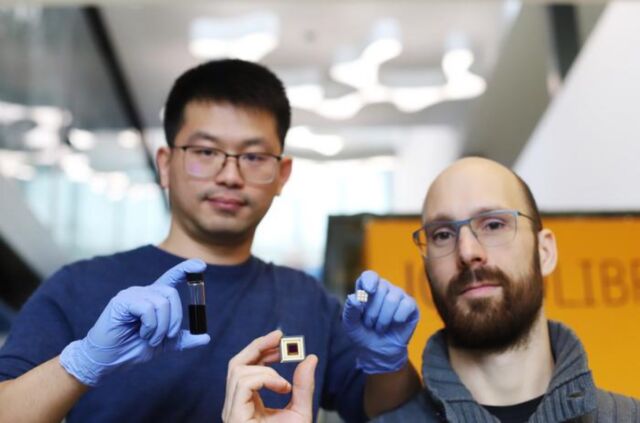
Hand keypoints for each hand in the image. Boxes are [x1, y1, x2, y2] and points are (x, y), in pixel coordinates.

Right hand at [59, 259, 210, 385]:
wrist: (110, 361)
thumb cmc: (132, 348)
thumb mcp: (164, 344)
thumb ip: (183, 339)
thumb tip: (206, 338)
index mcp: (154, 298)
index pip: (172, 277)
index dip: (186, 269)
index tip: (202, 265)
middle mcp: (144, 292)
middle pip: (171, 293)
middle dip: (175, 318)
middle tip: (168, 336)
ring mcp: (132, 294)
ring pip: (161, 302)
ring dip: (161, 327)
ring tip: (150, 338)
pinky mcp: (121, 301)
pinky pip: (147, 308)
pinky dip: (150, 325)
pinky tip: (142, 334)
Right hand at [222, 330, 317, 422]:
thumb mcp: (300, 411)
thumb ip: (304, 387)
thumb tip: (311, 358)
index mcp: (245, 403)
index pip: (245, 367)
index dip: (261, 349)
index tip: (280, 340)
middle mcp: (235, 405)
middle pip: (236, 363)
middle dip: (258, 346)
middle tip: (279, 336)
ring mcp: (232, 412)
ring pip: (238, 370)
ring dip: (266, 369)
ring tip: (284, 383)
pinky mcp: (234, 417)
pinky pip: (243, 382)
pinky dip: (265, 378)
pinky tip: (282, 388)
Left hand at [342, 270, 418, 373]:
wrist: (377, 351)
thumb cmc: (362, 333)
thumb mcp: (351, 324)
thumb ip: (350, 310)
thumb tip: (354, 298)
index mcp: (367, 287)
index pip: (370, 276)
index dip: (369, 281)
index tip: (368, 291)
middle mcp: (384, 287)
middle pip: (380, 289)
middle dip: (372, 312)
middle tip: (370, 324)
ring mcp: (398, 295)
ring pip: (392, 299)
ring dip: (383, 319)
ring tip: (380, 327)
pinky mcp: (411, 305)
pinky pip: (406, 305)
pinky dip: (397, 318)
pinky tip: (395, 324)